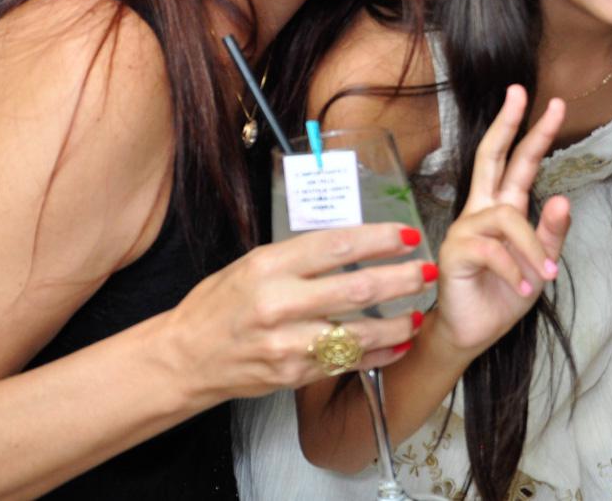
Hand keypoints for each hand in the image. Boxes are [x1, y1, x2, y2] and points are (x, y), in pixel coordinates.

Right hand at [161, 222, 432, 402]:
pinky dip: (378, 354)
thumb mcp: (252, 264)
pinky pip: (345, 363)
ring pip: (357, 334)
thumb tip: (352, 244)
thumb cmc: (218, 305)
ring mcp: (287, 344)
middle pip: (356, 289)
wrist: (186, 356)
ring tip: (417, 314)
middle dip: (400, 279)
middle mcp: (279, 304)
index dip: (378, 239)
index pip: (336, 245)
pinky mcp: (292, 375)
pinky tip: (397, 345)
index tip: (407, 235)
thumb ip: (299, 257)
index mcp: (269, 266)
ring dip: (396, 324)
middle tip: (426, 273)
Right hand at [427, 85, 571, 357]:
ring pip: (506, 217)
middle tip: (519, 93)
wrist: (472, 333)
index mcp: (500, 209)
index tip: (553, 104)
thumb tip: (563, 199)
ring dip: (532, 246)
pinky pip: (492, 249)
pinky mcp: (454, 252)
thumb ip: (551, 234)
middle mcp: (480, 211)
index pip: (516, 162)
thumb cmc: (502, 296)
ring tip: (544, 275)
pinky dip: (514, 268)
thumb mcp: (539, 265)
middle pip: (490, 157)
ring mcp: (464, 229)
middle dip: (507, 124)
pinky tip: (524, 286)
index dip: (532, 133)